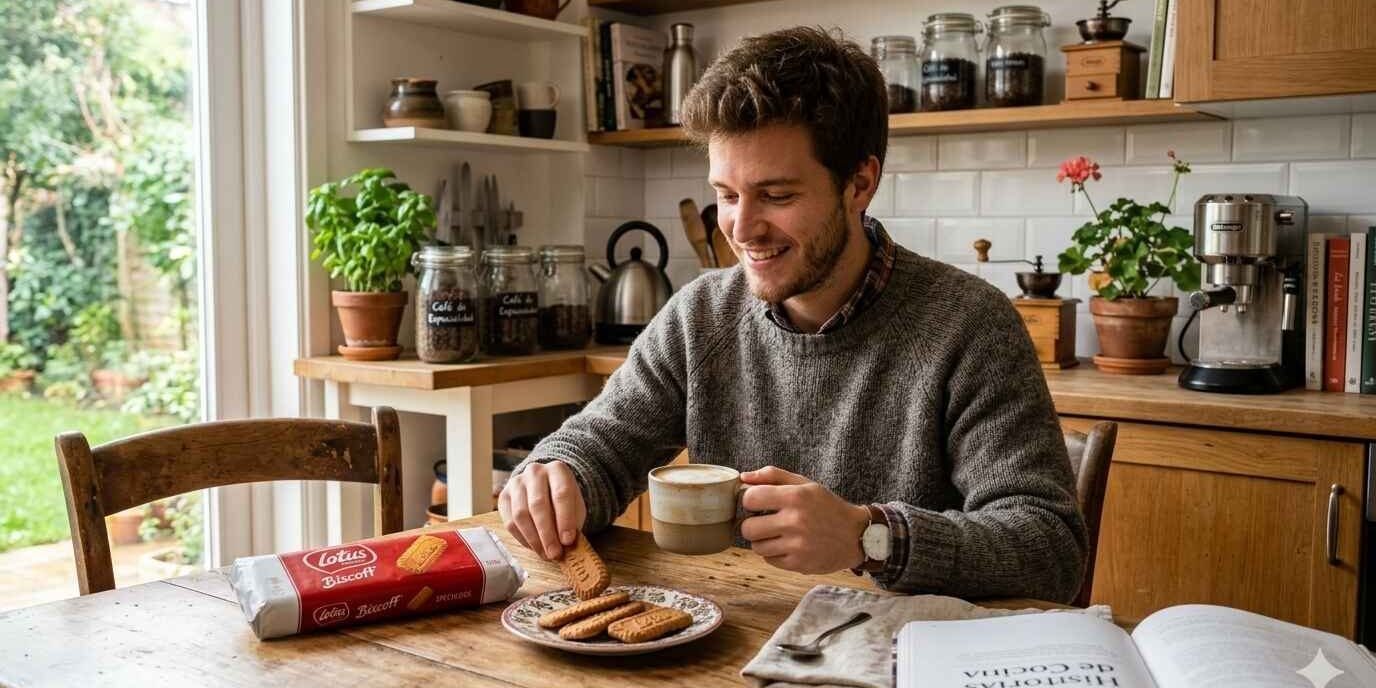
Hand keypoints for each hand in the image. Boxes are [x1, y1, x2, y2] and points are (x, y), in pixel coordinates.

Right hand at [498, 461, 586, 560]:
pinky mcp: (503, 496)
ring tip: (545, 554)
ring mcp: (516, 483)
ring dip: (534, 539)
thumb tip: (567, 545)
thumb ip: (573, 522)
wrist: (544, 486)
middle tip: (554, 553)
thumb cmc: (563, 500)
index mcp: (557, 470)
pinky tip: (534, 547)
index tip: (568, 540)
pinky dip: (522, 538)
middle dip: (547, 533)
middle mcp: (535, 472)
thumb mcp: (575, 506)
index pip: (561, 494)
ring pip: (521, 514)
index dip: (565, 519)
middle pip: (538, 505)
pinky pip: (509, 522)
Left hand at [738, 466, 870, 573]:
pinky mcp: (799, 564)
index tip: (757, 503)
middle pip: (747, 528)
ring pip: (756, 547)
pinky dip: (773, 554)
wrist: (856, 536)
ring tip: (776, 534)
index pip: (750, 498)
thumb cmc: (827, 507)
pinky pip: (769, 560)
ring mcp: (797, 545)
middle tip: (764, 522)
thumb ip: (774, 476)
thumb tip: (744, 477)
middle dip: (752, 524)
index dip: (749, 501)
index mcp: (795, 497)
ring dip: (762, 541)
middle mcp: (795, 521)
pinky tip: (787, 545)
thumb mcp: (805, 484)